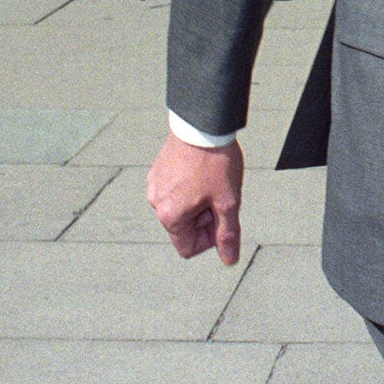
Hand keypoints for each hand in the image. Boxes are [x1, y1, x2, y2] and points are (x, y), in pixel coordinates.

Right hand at [147, 133, 244, 263]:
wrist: (202, 123)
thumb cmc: (215, 162)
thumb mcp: (228, 201)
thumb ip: (227, 233)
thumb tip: (229, 260)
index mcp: (169, 216)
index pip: (187, 247)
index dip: (209, 238)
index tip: (221, 216)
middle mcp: (155, 202)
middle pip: (184, 226)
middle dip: (204, 216)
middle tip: (220, 193)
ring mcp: (154, 184)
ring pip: (180, 206)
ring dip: (198, 200)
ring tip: (212, 178)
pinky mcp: (157, 169)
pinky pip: (174, 189)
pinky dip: (190, 186)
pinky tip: (202, 168)